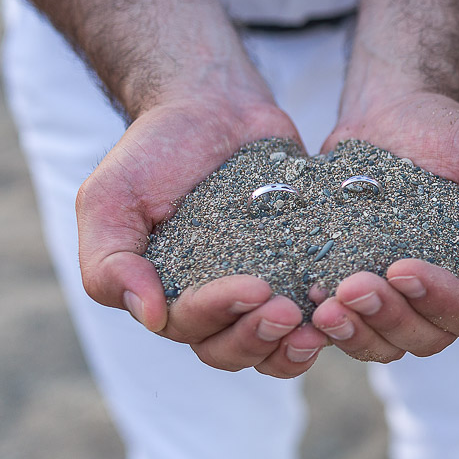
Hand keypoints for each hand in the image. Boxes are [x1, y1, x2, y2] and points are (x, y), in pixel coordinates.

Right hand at [76, 94, 328, 377]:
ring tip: (322, 324)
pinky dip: (330, 318)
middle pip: (234, 350)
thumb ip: (109, 261)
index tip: (255, 287)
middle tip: (289, 310)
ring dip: (295, 345)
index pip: (189, 327)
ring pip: (275, 345)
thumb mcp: (110, 199)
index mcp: (165, 296)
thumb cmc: (153, 153)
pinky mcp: (299, 269)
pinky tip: (349, 305)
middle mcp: (213, 305)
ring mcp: (261, 289)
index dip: (220, 314)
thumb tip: (148, 316)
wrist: (214, 108)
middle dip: (260, 337)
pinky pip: (315, 311)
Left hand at [306, 91, 458, 361]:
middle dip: (389, 317)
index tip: (401, 268)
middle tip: (352, 285)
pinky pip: (346, 331)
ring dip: (356, 332)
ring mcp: (400, 301)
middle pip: (428, 338)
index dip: (442, 302)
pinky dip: (327, 327)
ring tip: (325, 305)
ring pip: (385, 345)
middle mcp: (445, 296)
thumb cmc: (448, 133)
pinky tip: (307, 303)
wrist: (391, 114)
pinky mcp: (357, 294)